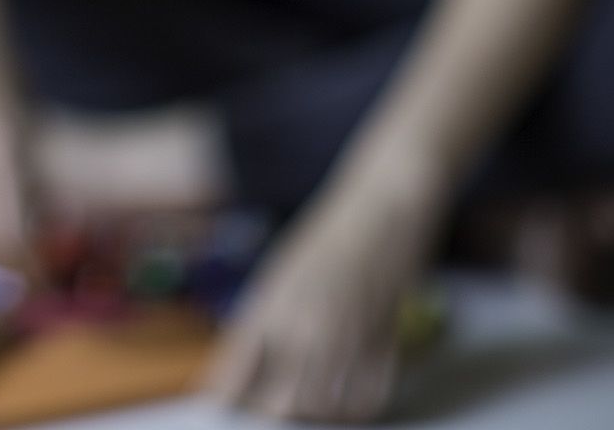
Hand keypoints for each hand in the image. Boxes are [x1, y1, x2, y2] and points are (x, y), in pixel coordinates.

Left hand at [206, 174, 444, 422]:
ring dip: (313, 413)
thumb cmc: (326, 235)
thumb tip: (240, 370)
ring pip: (322, 408)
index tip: (228, 401)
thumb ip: (260, 323)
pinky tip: (345, 400)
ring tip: (309, 403)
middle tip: (272, 403)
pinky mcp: (384, 340)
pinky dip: (353, 408)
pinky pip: (366, 398)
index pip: (236, 374)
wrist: (381, 205)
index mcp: (270, 306)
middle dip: (272, 411)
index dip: (228, 396)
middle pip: (279, 405)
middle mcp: (304, 326)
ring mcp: (346, 337)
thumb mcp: (279, 275)